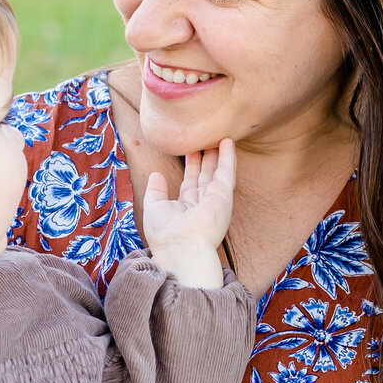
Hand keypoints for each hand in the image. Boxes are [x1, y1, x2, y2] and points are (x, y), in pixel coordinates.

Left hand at [142, 142, 235, 290]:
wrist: (181, 248)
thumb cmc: (165, 233)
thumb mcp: (154, 207)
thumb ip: (155, 190)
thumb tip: (156, 175)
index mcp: (185, 206)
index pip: (190, 181)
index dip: (191, 164)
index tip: (190, 148)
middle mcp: (202, 202)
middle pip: (205, 174)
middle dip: (206, 156)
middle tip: (205, 137)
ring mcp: (214, 199)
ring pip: (217, 171)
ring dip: (218, 153)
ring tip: (218, 134)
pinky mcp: (223, 195)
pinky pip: (227, 172)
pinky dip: (228, 156)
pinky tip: (228, 141)